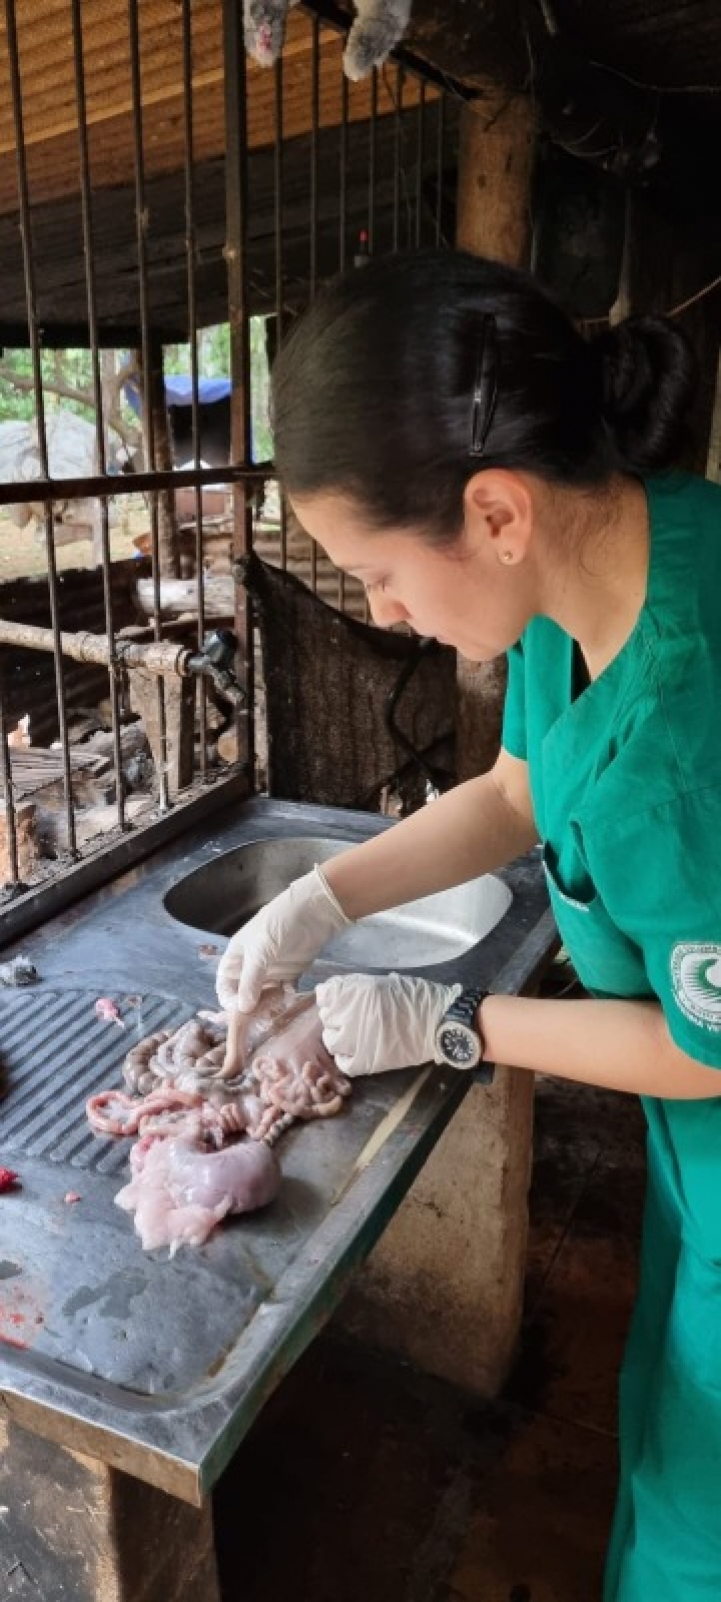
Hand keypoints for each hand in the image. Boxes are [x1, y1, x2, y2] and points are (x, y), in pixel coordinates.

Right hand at [215, 865, 351, 1012]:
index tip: (241, 1011)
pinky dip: (286, 996)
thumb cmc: (279, 925)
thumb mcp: (260, 951)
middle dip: (251, 1007)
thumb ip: (250, 981)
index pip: (225, 985)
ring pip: (264, 996)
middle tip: (262, 1016)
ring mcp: (271, 970)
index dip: (230, 1000)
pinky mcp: (290, 973)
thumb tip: (241, 1009)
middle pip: (244, 994)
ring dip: (269, 1005)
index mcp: (236, 957)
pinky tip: (290, 994)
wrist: (314, 911)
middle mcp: (251, 966)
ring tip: (278, 1006)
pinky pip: (284, 992)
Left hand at [315, 972, 460, 1076]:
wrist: (440, 1022)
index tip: (340, 1000)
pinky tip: (359, 1051)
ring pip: (331, 1040)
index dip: (331, 998)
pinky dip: (347, 1058)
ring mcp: (356, 1039)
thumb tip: (337, 991)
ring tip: (356, 1035)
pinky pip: (343, 1063)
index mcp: (356, 991)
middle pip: (326, 1017)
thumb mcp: (384, 982)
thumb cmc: (417, 997)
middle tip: (354, 1018)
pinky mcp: (365, 1062)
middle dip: (337, 1016)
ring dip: (339, 1037)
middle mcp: (351, 1014)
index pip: (324, 994)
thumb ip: (358, 987)